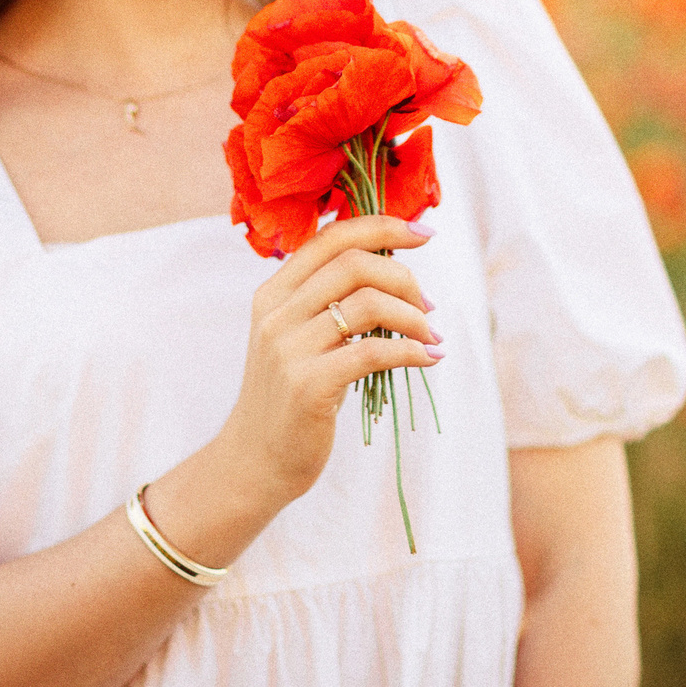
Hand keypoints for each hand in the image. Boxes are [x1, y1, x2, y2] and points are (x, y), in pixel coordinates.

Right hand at [211, 214, 443, 508]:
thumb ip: (325, 300)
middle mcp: (276, 314)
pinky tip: (428, 359)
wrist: (255, 460)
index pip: (331, 237)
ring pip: (369, 304)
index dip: (382, 226)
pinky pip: (374, 352)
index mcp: (272, 293)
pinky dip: (412, 351)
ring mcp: (289, 350)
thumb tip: (389, 264)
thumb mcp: (294, 337)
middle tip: (428, 305)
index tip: (422, 232)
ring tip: (430, 336)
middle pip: (355, 264)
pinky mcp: (309, 386)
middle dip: (405, 277)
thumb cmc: (288, 395)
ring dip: (414, 317)